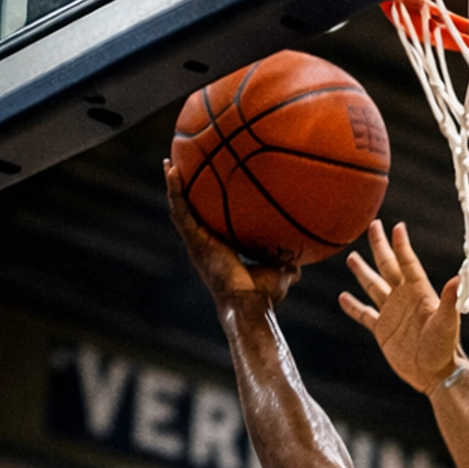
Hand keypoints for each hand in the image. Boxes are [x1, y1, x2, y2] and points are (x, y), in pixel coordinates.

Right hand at [164, 163, 300, 307]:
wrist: (248, 304)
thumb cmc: (263, 295)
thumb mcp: (278, 273)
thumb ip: (286, 265)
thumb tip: (298, 262)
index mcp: (219, 251)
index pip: (209, 225)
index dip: (205, 210)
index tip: (205, 192)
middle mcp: (204, 246)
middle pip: (190, 213)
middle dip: (183, 193)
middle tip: (179, 170)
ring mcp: (197, 244)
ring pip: (180, 209)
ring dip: (174, 186)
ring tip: (169, 164)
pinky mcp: (195, 241)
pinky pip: (181, 211)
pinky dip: (175, 191)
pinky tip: (173, 171)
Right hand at [340, 221, 462, 391]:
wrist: (434, 374)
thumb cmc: (445, 348)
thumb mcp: (447, 322)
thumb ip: (450, 300)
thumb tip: (458, 278)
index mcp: (419, 293)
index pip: (408, 263)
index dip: (402, 246)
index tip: (397, 227)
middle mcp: (404, 298)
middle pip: (388, 266)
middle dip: (380, 246)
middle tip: (373, 225)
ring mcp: (392, 312)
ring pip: (373, 285)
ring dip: (363, 271)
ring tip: (352, 256)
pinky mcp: (382, 329)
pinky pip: (364, 314)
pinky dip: (353, 307)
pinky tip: (343, 297)